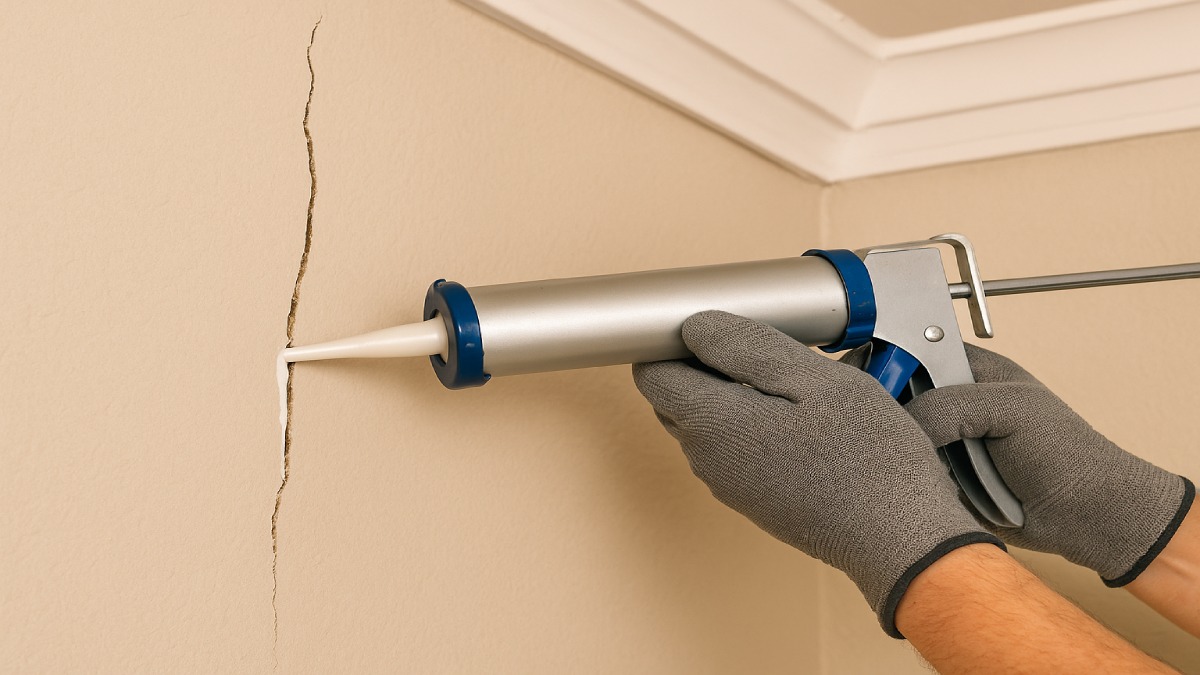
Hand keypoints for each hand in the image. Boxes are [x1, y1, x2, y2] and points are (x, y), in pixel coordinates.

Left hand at [633, 311, 1002, 637]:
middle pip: (675, 397)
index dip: (673, 341)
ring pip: (706, 422)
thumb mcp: (812, 379)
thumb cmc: (866, 459)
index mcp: (711, 423)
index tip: (715, 326)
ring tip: (792, 382)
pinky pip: (733, 448)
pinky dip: (753, 424)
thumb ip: (745, 348)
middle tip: (762, 348)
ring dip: (734, 394)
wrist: (899, 538)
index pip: (652, 373)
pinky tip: (801, 417)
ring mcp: (728, 483)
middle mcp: (706, 459)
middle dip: (704, 365)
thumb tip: (694, 327)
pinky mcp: (752, 498)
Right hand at [905, 344, 1193, 585]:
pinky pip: (911, 474)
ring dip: (905, 450)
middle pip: (896, 395)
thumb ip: (948, 405)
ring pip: (899, 437)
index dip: (888, 359)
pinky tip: (928, 482)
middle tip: (894, 426)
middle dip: (891, 411)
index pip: (913, 350)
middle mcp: (954, 404)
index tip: (869, 375)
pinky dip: (915, 479)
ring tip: (929, 461)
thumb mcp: (1007, 408)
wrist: (1086, 515)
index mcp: (971, 370)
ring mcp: (947, 442)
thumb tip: (901, 422)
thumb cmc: (1065, 452)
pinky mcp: (944, 478)